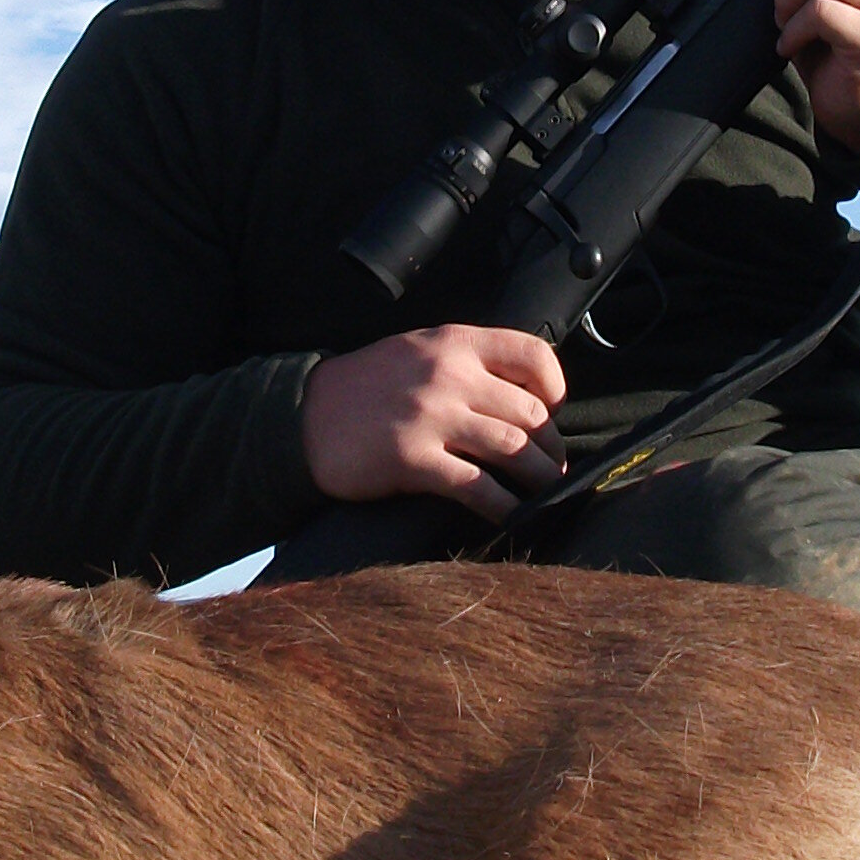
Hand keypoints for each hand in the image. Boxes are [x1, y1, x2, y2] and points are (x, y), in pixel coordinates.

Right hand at [300, 324, 568, 522]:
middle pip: (530, 412)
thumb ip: (468, 364)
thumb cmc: (368, 388)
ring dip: (540, 480)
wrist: (304, 416)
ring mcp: (431, 416)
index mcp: (454, 342)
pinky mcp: (414, 460)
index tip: (553, 412)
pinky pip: (478, 487)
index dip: (555, 387)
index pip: (532, 354)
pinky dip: (504, 507)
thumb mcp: (419, 352)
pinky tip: (511, 517)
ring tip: (544, 495)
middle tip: (552, 469)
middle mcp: (448, 375)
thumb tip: (527, 401)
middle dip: (550, 448)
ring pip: (514, 450)